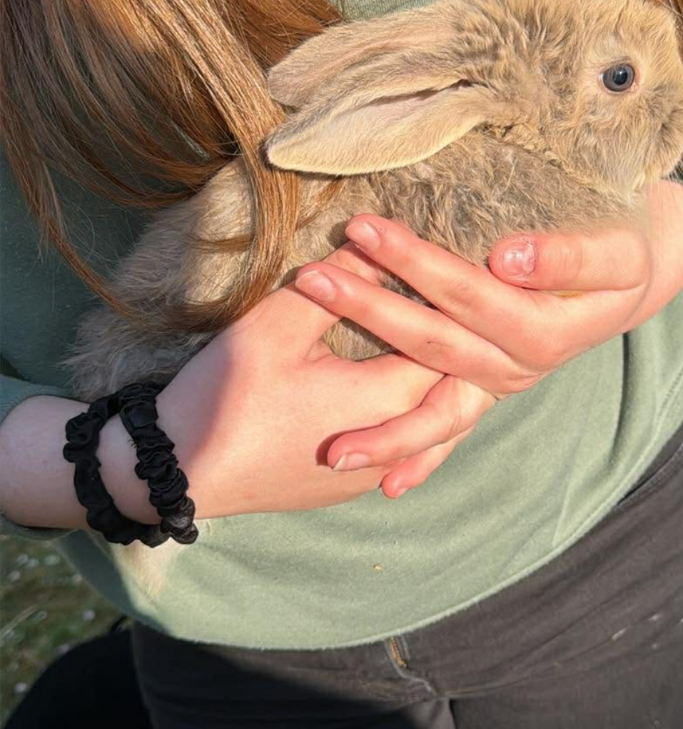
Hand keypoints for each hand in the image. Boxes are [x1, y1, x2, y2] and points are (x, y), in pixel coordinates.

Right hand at [139, 253, 458, 519]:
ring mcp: (376, 472)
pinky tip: (406, 387)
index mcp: (386, 398)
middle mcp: (396, 443)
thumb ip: (337, 282)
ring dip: (437, 379)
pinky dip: (415, 411)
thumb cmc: (225, 396)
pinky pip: (404, 444)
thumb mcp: (275, 325)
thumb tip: (378, 244)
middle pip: (451, 384)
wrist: (179, 472)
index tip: (450, 264)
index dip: (451, 300)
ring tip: (442, 337)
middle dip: (455, 339)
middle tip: (458, 298)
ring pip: (432, 419)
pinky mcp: (352, 485)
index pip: (448, 340)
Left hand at [295, 180, 682, 491]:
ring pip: (434, 410)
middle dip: (368, 312)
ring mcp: (498, 385)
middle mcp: (516, 368)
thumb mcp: (615, 248)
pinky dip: (423, 459)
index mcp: (541, 331)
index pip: (467, 293)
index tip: (363, 230)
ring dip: (384, 429)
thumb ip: (569, 256)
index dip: (415, 263)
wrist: (634, 280)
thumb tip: (507, 259)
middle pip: (431, 344)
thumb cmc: (623, 249)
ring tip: (334, 452)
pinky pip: (451, 433)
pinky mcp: (486, 391)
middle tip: (310, 280)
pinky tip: (387, 488)